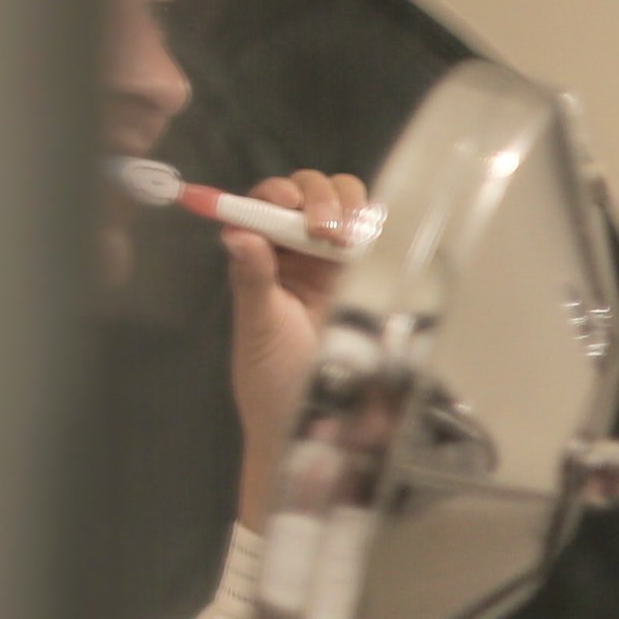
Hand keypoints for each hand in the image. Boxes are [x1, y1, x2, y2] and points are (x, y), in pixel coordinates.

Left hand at [226, 169, 367, 529]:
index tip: (289, 208)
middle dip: (321, 198)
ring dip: (352, 210)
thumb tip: (237, 234)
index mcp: (265, 256)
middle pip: (314, 194)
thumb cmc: (273, 380)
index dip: (280, 194)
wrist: (313, 424)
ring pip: (351, 209)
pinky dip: (381, 231)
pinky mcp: (377, 282)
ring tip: (348, 238)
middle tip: (324, 229)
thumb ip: (251, 279)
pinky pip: (382, 241)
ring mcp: (341, 265)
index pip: (270, 203)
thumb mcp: (258, 328)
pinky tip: (374, 246)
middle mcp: (301, 253)